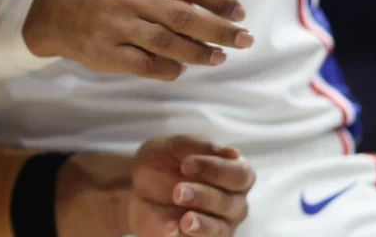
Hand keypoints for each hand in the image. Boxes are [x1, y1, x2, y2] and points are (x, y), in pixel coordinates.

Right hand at [24, 0, 252, 79]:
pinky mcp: (106, 53)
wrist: (57, 9)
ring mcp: (117, 26)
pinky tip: (181, 68)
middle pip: (185, 16)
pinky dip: (170, 69)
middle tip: (244, 40)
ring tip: (218, 58)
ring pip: (169, 44)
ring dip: (199, 53)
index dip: (220, 0)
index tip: (240, 12)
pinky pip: (147, 66)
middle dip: (220, 30)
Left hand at [128, 137, 253, 236]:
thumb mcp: (173, 147)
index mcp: (234, 173)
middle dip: (204, 196)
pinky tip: (170, 229)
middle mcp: (233, 203)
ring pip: (219, 230)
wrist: (134, 186)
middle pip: (232, 204)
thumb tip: (233, 153)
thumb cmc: (164, 162)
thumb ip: (199, 147)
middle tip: (178, 192)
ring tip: (184, 220)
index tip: (186, 165)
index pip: (240, 175)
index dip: (216, 170)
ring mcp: (219, 226)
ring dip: (202, 225)